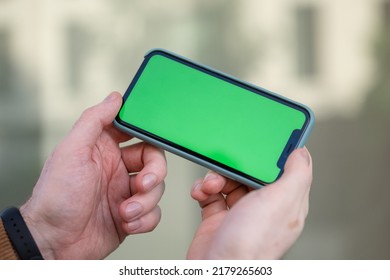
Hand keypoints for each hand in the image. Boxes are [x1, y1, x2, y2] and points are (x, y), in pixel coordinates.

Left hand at [19, 92, 166, 258]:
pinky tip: (127, 223)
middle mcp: (118, 170)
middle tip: (142, 184)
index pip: (138, 135)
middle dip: (154, 174)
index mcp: (106, 150)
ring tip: (125, 211)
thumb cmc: (57, 196)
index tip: (152, 142)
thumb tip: (115, 98)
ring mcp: (125, 193)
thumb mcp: (72, 151)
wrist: (53, 242)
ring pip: (157, 189)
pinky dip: (145, 219)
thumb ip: (94, 121)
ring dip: (145, 202)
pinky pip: (154, 213)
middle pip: (154, 162)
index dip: (149, 137)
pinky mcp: (132, 216)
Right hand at [187, 148, 311, 258]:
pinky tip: (201, 193)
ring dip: (215, 177)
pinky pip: (211, 193)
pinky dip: (203, 189)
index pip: (286, 169)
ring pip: (229, 180)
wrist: (215, 270)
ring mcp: (240, 212)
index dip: (275, 153)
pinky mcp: (218, 217)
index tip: (265, 138)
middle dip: (236, 165)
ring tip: (210, 186)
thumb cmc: (249, 245)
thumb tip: (300, 151)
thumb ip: (296, 175)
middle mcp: (263, 207)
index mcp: (285, 202)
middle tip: (228, 166)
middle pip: (252, 171)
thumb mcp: (280, 202)